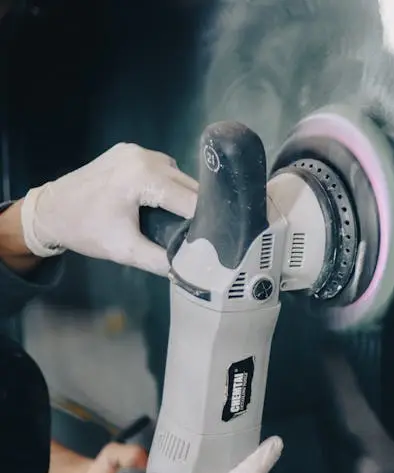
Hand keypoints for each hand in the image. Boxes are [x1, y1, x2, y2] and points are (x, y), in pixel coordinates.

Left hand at [19, 143, 196, 274]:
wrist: (49, 211)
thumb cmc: (86, 230)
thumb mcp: (126, 251)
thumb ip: (162, 261)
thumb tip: (192, 270)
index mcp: (144, 177)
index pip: (191, 201)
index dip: (204, 222)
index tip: (213, 241)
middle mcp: (144, 157)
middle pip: (188, 185)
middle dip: (197, 209)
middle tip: (202, 235)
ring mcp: (136, 150)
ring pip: (178, 175)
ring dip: (184, 196)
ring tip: (184, 221)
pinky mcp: (129, 151)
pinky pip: (163, 168)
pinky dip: (168, 185)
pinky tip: (164, 202)